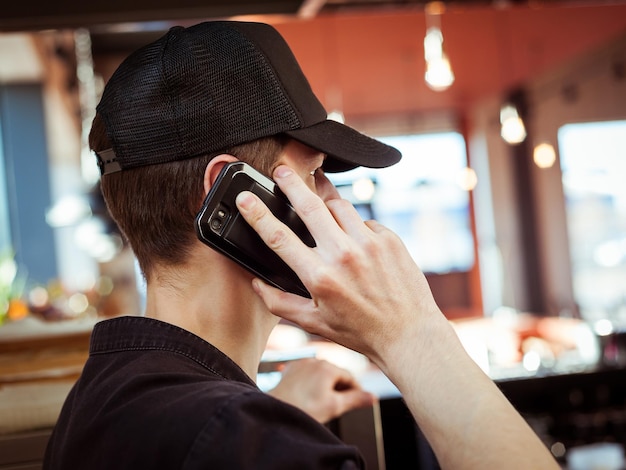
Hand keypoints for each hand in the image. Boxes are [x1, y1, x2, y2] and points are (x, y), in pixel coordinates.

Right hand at [236, 165, 558, 469]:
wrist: (409, 334)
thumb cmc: (361, 332)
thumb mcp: (315, 324)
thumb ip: (280, 303)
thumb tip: (256, 284)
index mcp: (320, 277)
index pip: (279, 237)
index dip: (257, 215)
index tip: (246, 198)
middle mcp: (344, 254)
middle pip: (310, 206)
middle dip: (291, 183)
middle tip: (282, 169)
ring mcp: (369, 243)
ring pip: (339, 205)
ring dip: (324, 196)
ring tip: (316, 191)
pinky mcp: (389, 238)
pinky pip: (363, 220)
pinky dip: (353, 223)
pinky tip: (352, 234)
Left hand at [267, 358, 374, 422]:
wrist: (275, 412)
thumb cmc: (304, 410)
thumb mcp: (334, 407)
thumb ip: (356, 399)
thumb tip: (373, 397)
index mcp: (328, 366)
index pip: (350, 376)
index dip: (356, 389)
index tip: (359, 400)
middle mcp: (315, 360)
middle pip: (335, 373)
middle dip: (340, 387)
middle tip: (342, 404)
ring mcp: (301, 363)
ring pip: (321, 373)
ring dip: (326, 384)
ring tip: (325, 402)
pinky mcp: (290, 369)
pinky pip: (307, 374)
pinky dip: (312, 383)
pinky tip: (310, 396)